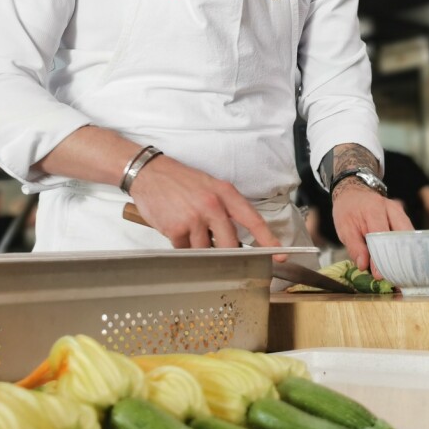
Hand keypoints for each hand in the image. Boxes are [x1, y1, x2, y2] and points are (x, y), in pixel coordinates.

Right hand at [129, 155, 283, 257]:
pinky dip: (182, 246)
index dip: (268, 239)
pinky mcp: (175, 229)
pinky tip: (176, 230)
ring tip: (189, 231)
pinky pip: (184, 251)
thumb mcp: (210, 186)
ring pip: (205, 251)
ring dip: (198, 249)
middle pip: (229, 245)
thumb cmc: (180, 180)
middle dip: (226, 255)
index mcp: (225, 193)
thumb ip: (225, 209)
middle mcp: (212, 205)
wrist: (149, 173)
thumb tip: (236, 239)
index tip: (279, 254)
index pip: (253, 219)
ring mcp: (193, 218)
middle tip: (219, 254)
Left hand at [332, 182, 412, 275]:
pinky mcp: (404, 218)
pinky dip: (406, 249)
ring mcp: (400, 212)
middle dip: (399, 258)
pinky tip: (403, 263)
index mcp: (374, 209)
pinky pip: (408, 235)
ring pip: (408, 236)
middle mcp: (391, 209)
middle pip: (401, 236)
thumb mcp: (344, 228)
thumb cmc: (348, 210)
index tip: (379, 275)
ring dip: (405, 254)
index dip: (380, 258)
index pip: (381, 237)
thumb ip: (354, 246)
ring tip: (401, 273)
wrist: (354, 192)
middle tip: (395, 277)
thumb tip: (363, 265)